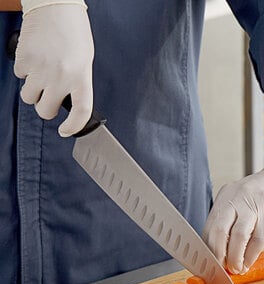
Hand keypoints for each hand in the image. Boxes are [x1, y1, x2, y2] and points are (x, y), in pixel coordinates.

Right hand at [14, 2, 93, 136]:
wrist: (55, 5)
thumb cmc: (73, 32)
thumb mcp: (84, 61)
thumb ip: (77, 83)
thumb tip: (68, 102)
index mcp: (81, 77)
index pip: (81, 112)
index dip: (73, 126)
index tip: (65, 131)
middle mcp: (61, 76)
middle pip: (46, 111)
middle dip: (45, 109)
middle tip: (49, 100)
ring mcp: (41, 68)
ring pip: (29, 97)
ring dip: (33, 92)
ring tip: (40, 78)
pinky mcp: (24, 59)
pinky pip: (20, 77)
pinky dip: (24, 73)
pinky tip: (34, 60)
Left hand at [202, 121, 263, 273]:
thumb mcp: (242, 201)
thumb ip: (231, 222)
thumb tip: (222, 253)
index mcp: (225, 196)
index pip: (210, 226)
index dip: (207, 249)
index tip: (209, 264)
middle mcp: (236, 199)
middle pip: (219, 230)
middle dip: (217, 255)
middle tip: (219, 270)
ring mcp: (254, 206)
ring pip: (238, 237)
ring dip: (234, 258)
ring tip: (236, 269)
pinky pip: (258, 240)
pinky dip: (251, 255)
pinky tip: (248, 263)